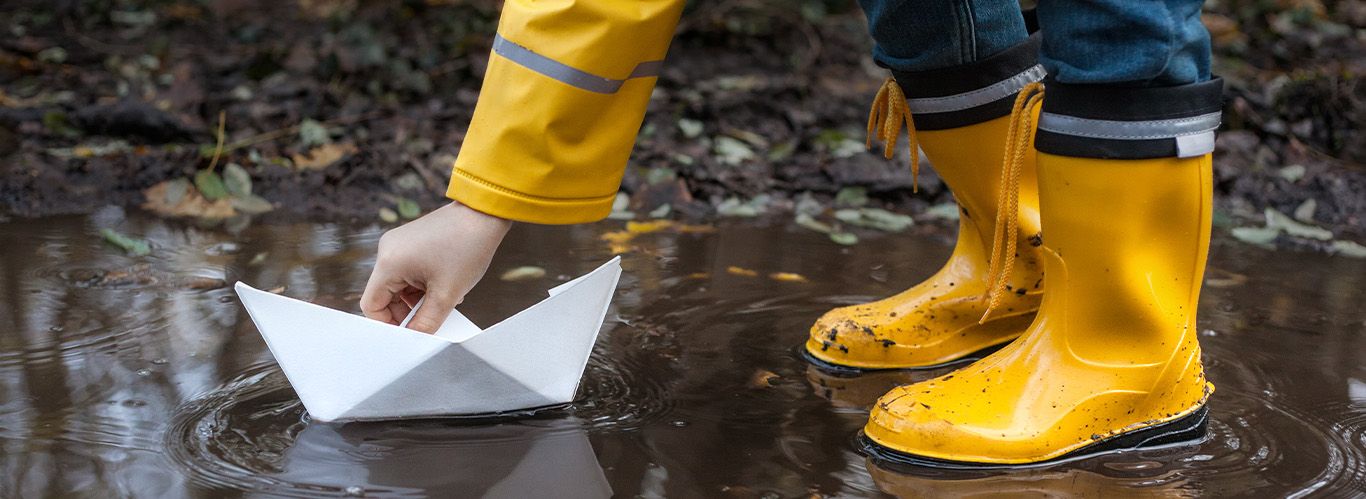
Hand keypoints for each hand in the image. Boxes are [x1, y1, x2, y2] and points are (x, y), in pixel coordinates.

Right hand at [361, 201, 512, 332]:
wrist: (484, 213)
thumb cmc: (467, 246)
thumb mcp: (447, 294)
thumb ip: (427, 322)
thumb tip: (415, 337)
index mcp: (389, 262)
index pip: (371, 305)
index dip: (389, 324)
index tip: (410, 332)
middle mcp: (387, 250)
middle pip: (385, 296)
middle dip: (407, 311)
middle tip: (433, 317)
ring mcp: (398, 244)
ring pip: (398, 285)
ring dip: (418, 298)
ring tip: (444, 297)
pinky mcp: (409, 241)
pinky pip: (407, 272)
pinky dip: (422, 284)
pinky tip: (444, 285)